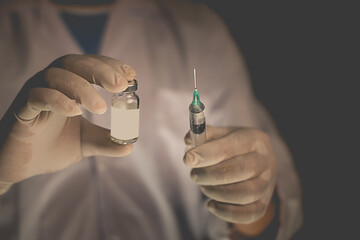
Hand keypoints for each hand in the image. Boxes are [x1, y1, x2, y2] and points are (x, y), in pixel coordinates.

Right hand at [0, 54, 135, 193]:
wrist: (20, 167)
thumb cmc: (50, 147)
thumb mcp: (84, 143)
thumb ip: (105, 141)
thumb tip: (129, 145)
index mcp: (67, 87)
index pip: (89, 66)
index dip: (109, 66)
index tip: (131, 75)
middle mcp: (50, 84)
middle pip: (74, 63)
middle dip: (100, 70)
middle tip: (120, 85)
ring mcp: (34, 95)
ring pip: (57, 76)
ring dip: (82, 88)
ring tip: (101, 108)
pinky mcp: (21, 111)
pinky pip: (37, 96)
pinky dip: (58, 100)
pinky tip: (76, 112)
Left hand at [183, 126, 277, 229]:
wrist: (255, 162)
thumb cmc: (233, 147)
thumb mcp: (221, 135)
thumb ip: (205, 135)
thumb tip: (188, 141)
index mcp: (254, 139)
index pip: (232, 146)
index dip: (208, 153)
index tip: (188, 159)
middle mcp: (266, 160)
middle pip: (242, 169)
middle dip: (211, 174)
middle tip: (194, 175)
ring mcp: (268, 182)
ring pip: (247, 193)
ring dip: (218, 192)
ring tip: (204, 187)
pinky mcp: (265, 202)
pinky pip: (251, 213)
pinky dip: (228, 213)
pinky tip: (212, 205)